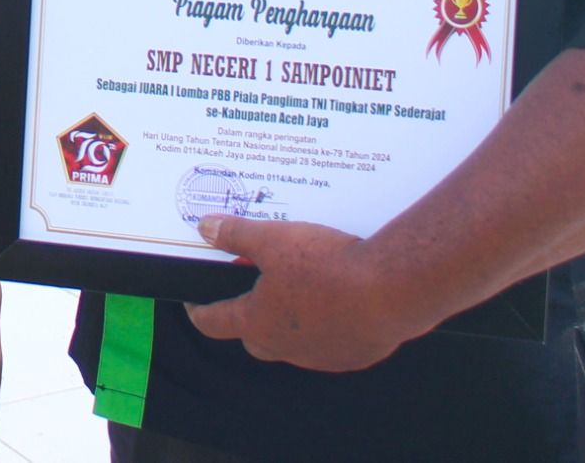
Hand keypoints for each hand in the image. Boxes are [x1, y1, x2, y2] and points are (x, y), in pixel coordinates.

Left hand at [183, 216, 429, 372]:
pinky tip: (338, 299)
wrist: (390, 291)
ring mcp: (321, 356)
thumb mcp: (273, 239)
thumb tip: (206, 228)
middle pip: (254, 337)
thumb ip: (236, 234)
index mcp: (258, 322)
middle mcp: (286, 346)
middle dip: (249, 316)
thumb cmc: (329, 268)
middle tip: (255, 287)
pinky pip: (330, 343)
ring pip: (293, 342)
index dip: (199, 312)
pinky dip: (326, 325)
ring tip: (300, 287)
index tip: (194, 304)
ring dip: (290, 320)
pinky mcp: (354, 355)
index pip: (214, 323)